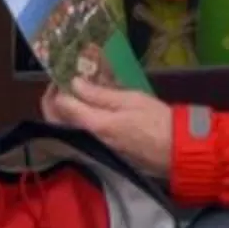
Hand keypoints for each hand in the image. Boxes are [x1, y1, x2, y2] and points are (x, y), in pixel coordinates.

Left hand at [41, 57, 175, 179]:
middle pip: (55, 121)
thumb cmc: (157, 120)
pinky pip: (78, 134)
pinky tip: (84, 108)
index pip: (61, 105)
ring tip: (72, 92)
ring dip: (62, 110)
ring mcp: (92, 148)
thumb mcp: (131, 99)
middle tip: (61, 84)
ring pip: (64, 128)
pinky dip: (75, 120)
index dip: (57, 87)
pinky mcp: (100, 152)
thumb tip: (74, 83)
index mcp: (95, 124)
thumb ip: (100, 94)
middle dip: (52, 101)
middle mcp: (88, 139)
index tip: (63, 75)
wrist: (176, 150)